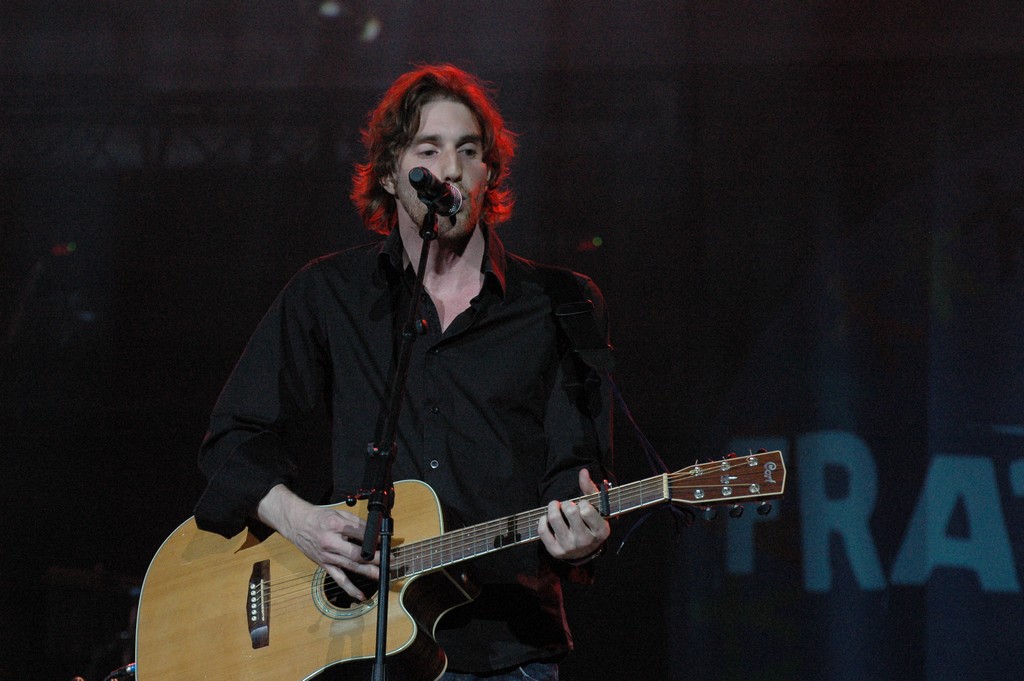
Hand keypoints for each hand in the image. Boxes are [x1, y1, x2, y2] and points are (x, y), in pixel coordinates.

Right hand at [257, 484, 379, 600]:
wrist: (296, 524)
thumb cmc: (318, 518)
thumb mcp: (338, 514)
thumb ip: (357, 523)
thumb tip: (374, 532)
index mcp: (335, 526)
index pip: (360, 533)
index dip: (375, 538)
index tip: (385, 541)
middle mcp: (331, 543)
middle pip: (357, 553)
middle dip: (376, 558)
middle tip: (389, 559)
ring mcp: (327, 556)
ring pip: (351, 567)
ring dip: (369, 572)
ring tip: (382, 575)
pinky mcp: (324, 565)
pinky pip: (338, 578)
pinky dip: (350, 588)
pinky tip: (360, 595)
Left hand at [537, 469, 610, 561]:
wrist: (585, 550)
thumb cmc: (590, 524)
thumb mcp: (596, 508)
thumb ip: (590, 489)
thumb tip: (583, 471)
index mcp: (600, 531)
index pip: (586, 510)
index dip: (582, 503)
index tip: (582, 504)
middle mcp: (585, 541)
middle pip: (570, 511)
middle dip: (567, 503)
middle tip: (568, 505)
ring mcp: (570, 547)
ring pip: (554, 518)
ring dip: (553, 507)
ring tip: (556, 506)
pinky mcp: (555, 551)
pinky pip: (543, 530)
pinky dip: (543, 519)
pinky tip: (548, 517)